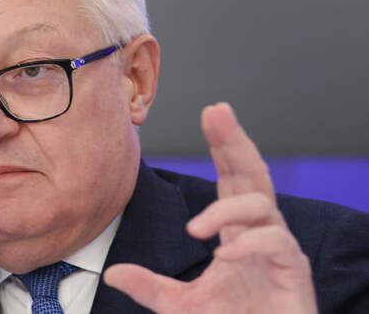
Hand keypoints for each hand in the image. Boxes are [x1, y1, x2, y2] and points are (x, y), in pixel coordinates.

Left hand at [104, 102, 317, 313]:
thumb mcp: (181, 306)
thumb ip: (150, 287)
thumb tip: (112, 274)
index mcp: (236, 231)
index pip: (231, 178)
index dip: (222, 145)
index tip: (210, 115)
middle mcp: (259, 232)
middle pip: (252, 175)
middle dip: (235, 141)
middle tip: (218, 112)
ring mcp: (278, 250)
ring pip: (263, 205)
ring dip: (226, 209)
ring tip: (195, 229)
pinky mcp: (294, 272)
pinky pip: (277, 243)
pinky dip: (250, 244)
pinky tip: (223, 253)